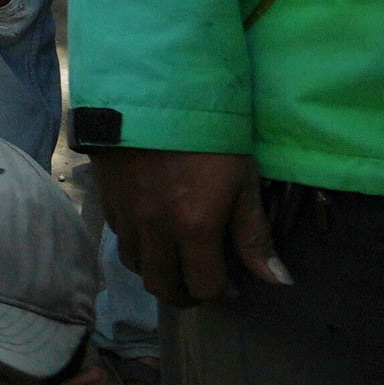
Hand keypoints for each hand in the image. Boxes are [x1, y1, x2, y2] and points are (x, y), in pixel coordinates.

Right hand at [94, 149, 286, 308]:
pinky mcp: (106, 198)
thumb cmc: (210, 133)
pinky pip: (119, 237)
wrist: (156, 91)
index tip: (230, 285)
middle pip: (162, 286)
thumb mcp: (242, 181)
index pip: (203, 285)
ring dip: (158, 270)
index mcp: (194, 226)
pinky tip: (152, 229)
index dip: (219, 293)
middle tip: (199, 283)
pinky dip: (138, 244)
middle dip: (183, 294)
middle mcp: (154, 229)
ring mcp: (126, 214)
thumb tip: (277, 280)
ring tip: (174, 257)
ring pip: (136, 265)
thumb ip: (254, 235)